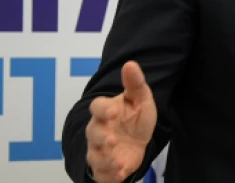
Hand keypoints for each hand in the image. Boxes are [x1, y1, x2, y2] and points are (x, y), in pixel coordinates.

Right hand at [86, 61, 156, 182]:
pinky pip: (102, 173)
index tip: (113, 111)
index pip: (97, 107)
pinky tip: (120, 174)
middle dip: (102, 138)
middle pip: (94, 134)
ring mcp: (100, 150)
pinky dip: (110, 176)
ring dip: (105, 160)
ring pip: (96, 156)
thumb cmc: (134, 118)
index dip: (103, 109)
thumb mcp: (140, 99)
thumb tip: (130, 63)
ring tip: (117, 163)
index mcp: (106, 111)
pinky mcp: (105, 167)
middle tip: (113, 140)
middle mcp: (99, 131)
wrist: (137, 142)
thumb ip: (135, 83)